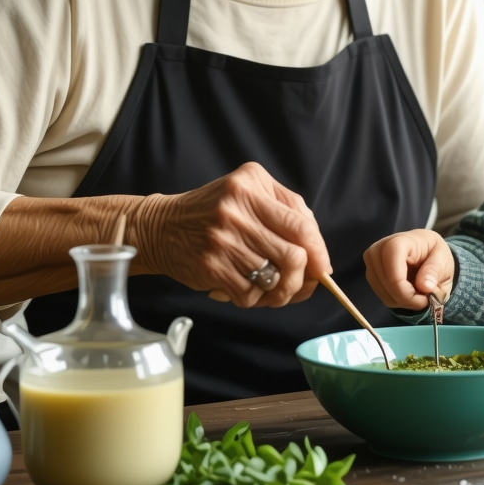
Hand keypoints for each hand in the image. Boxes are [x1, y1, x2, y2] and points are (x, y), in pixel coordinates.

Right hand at [131, 162, 330, 308]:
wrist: (161, 227)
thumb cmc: (214, 210)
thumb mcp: (249, 190)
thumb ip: (286, 208)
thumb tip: (318, 250)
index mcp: (251, 185)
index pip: (301, 224)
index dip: (318, 250)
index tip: (322, 266)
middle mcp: (236, 210)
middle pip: (293, 256)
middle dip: (303, 277)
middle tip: (299, 282)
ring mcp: (222, 240)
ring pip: (274, 280)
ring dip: (280, 292)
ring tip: (273, 288)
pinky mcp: (210, 267)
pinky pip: (250, 295)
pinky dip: (256, 299)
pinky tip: (249, 289)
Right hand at [363, 229, 454, 311]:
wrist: (425, 252)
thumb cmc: (434, 253)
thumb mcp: (443, 260)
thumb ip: (435, 271)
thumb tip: (424, 286)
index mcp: (402, 240)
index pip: (391, 262)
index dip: (403, 287)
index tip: (423, 298)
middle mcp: (381, 247)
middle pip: (384, 279)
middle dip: (404, 297)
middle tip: (423, 300)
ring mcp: (373, 260)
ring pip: (380, 290)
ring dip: (400, 300)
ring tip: (418, 296)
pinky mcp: (371, 271)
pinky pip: (379, 293)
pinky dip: (395, 300)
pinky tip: (408, 295)